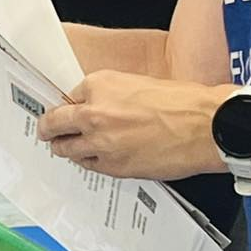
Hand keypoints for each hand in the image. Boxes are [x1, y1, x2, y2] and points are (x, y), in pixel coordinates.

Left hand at [36, 71, 228, 181]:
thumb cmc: (180, 102)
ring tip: (62, 148)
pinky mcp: (113, 167)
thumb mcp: (135, 83)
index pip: (67, 97)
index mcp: (98, 85)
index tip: (60, 109)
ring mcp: (100, 143)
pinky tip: (91, 159)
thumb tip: (93, 106)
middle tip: (45, 130)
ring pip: (66, 149)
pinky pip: (89, 166)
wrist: (205, 126)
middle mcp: (93, 113)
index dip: (65, 105)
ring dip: (63, 148)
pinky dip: (88, 162)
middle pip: (54, 123)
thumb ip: (108, 95)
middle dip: (48, 128)